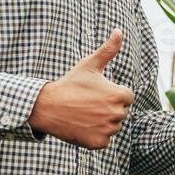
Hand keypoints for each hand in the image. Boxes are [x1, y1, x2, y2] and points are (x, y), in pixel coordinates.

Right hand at [28, 28, 135, 148]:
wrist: (47, 107)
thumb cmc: (70, 84)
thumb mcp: (89, 65)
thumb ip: (108, 50)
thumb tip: (119, 31)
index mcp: (119, 94)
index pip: (127, 97)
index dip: (112, 93)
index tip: (96, 92)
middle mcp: (116, 114)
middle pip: (121, 112)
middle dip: (108, 108)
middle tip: (88, 103)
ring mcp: (108, 130)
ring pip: (113, 126)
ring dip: (102, 122)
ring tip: (84, 114)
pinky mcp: (98, 143)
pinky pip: (104, 139)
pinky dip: (95, 135)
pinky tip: (82, 125)